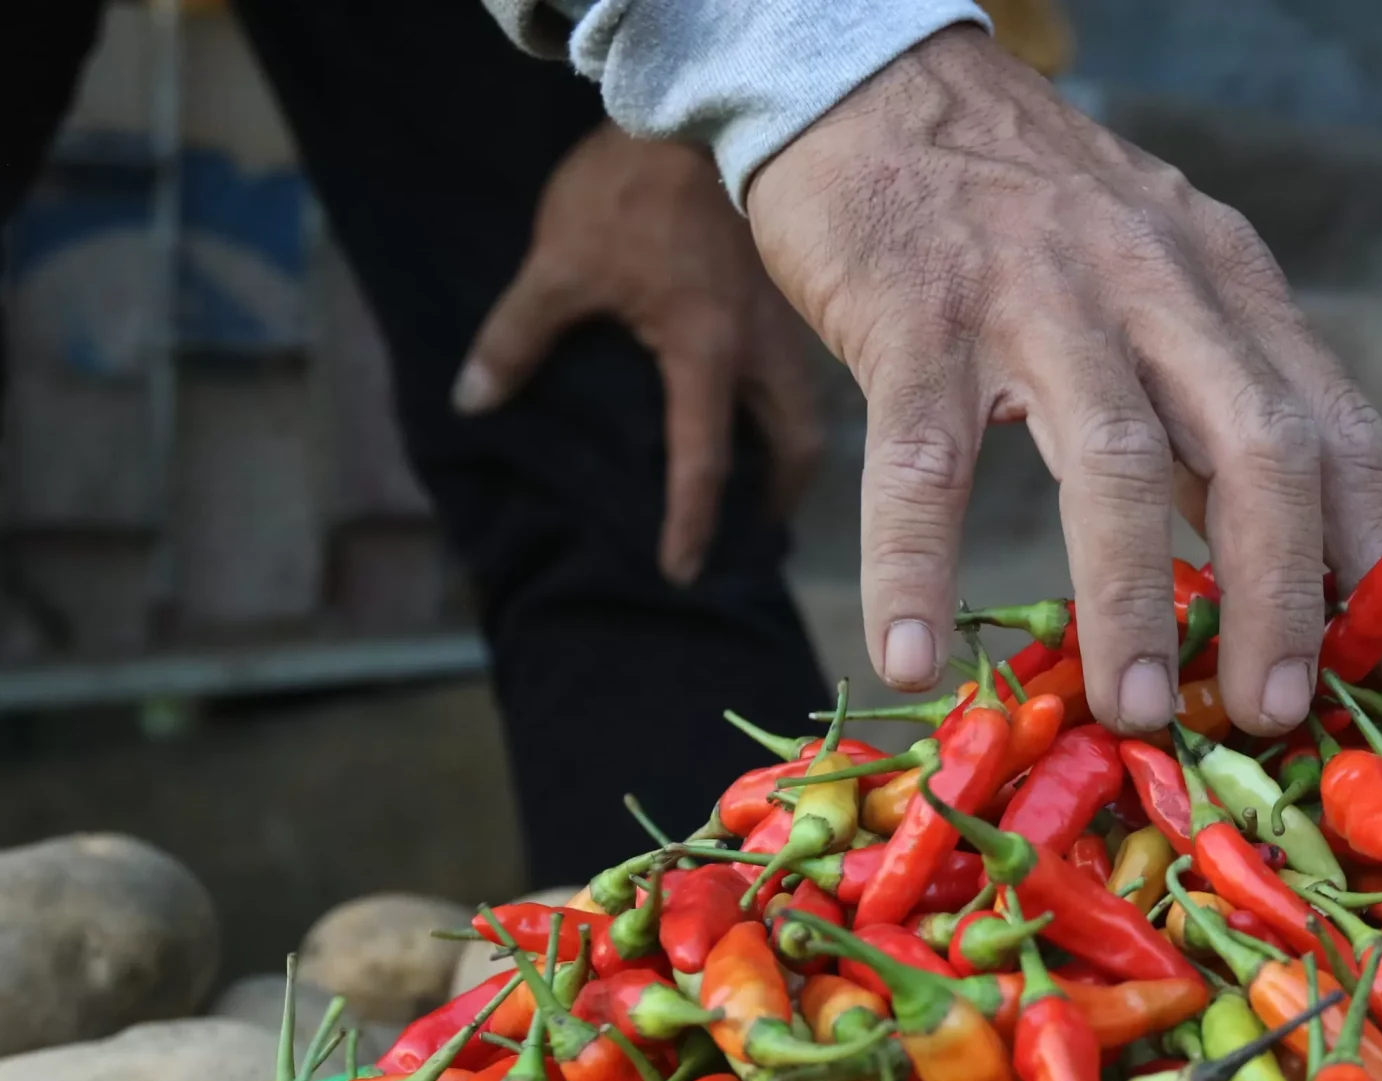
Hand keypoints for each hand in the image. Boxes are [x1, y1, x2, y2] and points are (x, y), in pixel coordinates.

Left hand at [453, 126, 821, 584]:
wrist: (688, 114)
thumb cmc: (625, 189)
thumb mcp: (559, 262)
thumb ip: (517, 337)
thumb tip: (473, 401)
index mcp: (706, 350)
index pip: (704, 460)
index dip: (693, 523)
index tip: (683, 570)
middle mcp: (761, 346)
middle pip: (796, 445)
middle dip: (781, 495)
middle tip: (759, 528)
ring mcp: (786, 317)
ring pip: (811, 406)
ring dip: (793, 450)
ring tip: (771, 477)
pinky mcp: (789, 292)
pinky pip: (801, 365)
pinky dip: (788, 399)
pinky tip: (762, 401)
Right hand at [742, 25, 1381, 734]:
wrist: (877, 79)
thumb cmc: (1023, 212)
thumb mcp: (1159, 275)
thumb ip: (1216, 396)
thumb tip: (1279, 563)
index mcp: (1226, 281)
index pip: (1338, 424)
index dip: (1379, 553)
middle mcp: (1153, 280)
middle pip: (1257, 448)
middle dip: (1282, 594)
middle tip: (1277, 711)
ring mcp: (1033, 295)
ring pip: (1112, 460)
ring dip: (1132, 600)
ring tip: (1137, 710)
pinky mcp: (913, 314)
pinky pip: (921, 461)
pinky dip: (915, 568)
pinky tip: (911, 656)